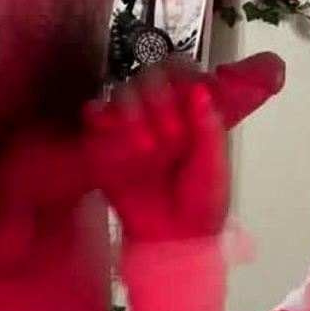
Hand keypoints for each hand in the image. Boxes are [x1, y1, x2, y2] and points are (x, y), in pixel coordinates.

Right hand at [84, 53, 284, 241]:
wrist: (173, 239)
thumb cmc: (201, 203)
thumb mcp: (214, 167)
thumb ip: (209, 129)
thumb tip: (201, 91)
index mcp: (192, 113)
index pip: (182, 72)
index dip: (183, 79)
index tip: (191, 100)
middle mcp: (161, 112)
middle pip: (149, 75)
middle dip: (159, 97)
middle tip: (170, 134)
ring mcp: (132, 124)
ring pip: (122, 92)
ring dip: (132, 111)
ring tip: (146, 148)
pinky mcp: (105, 142)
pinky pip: (95, 116)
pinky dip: (100, 119)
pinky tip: (111, 133)